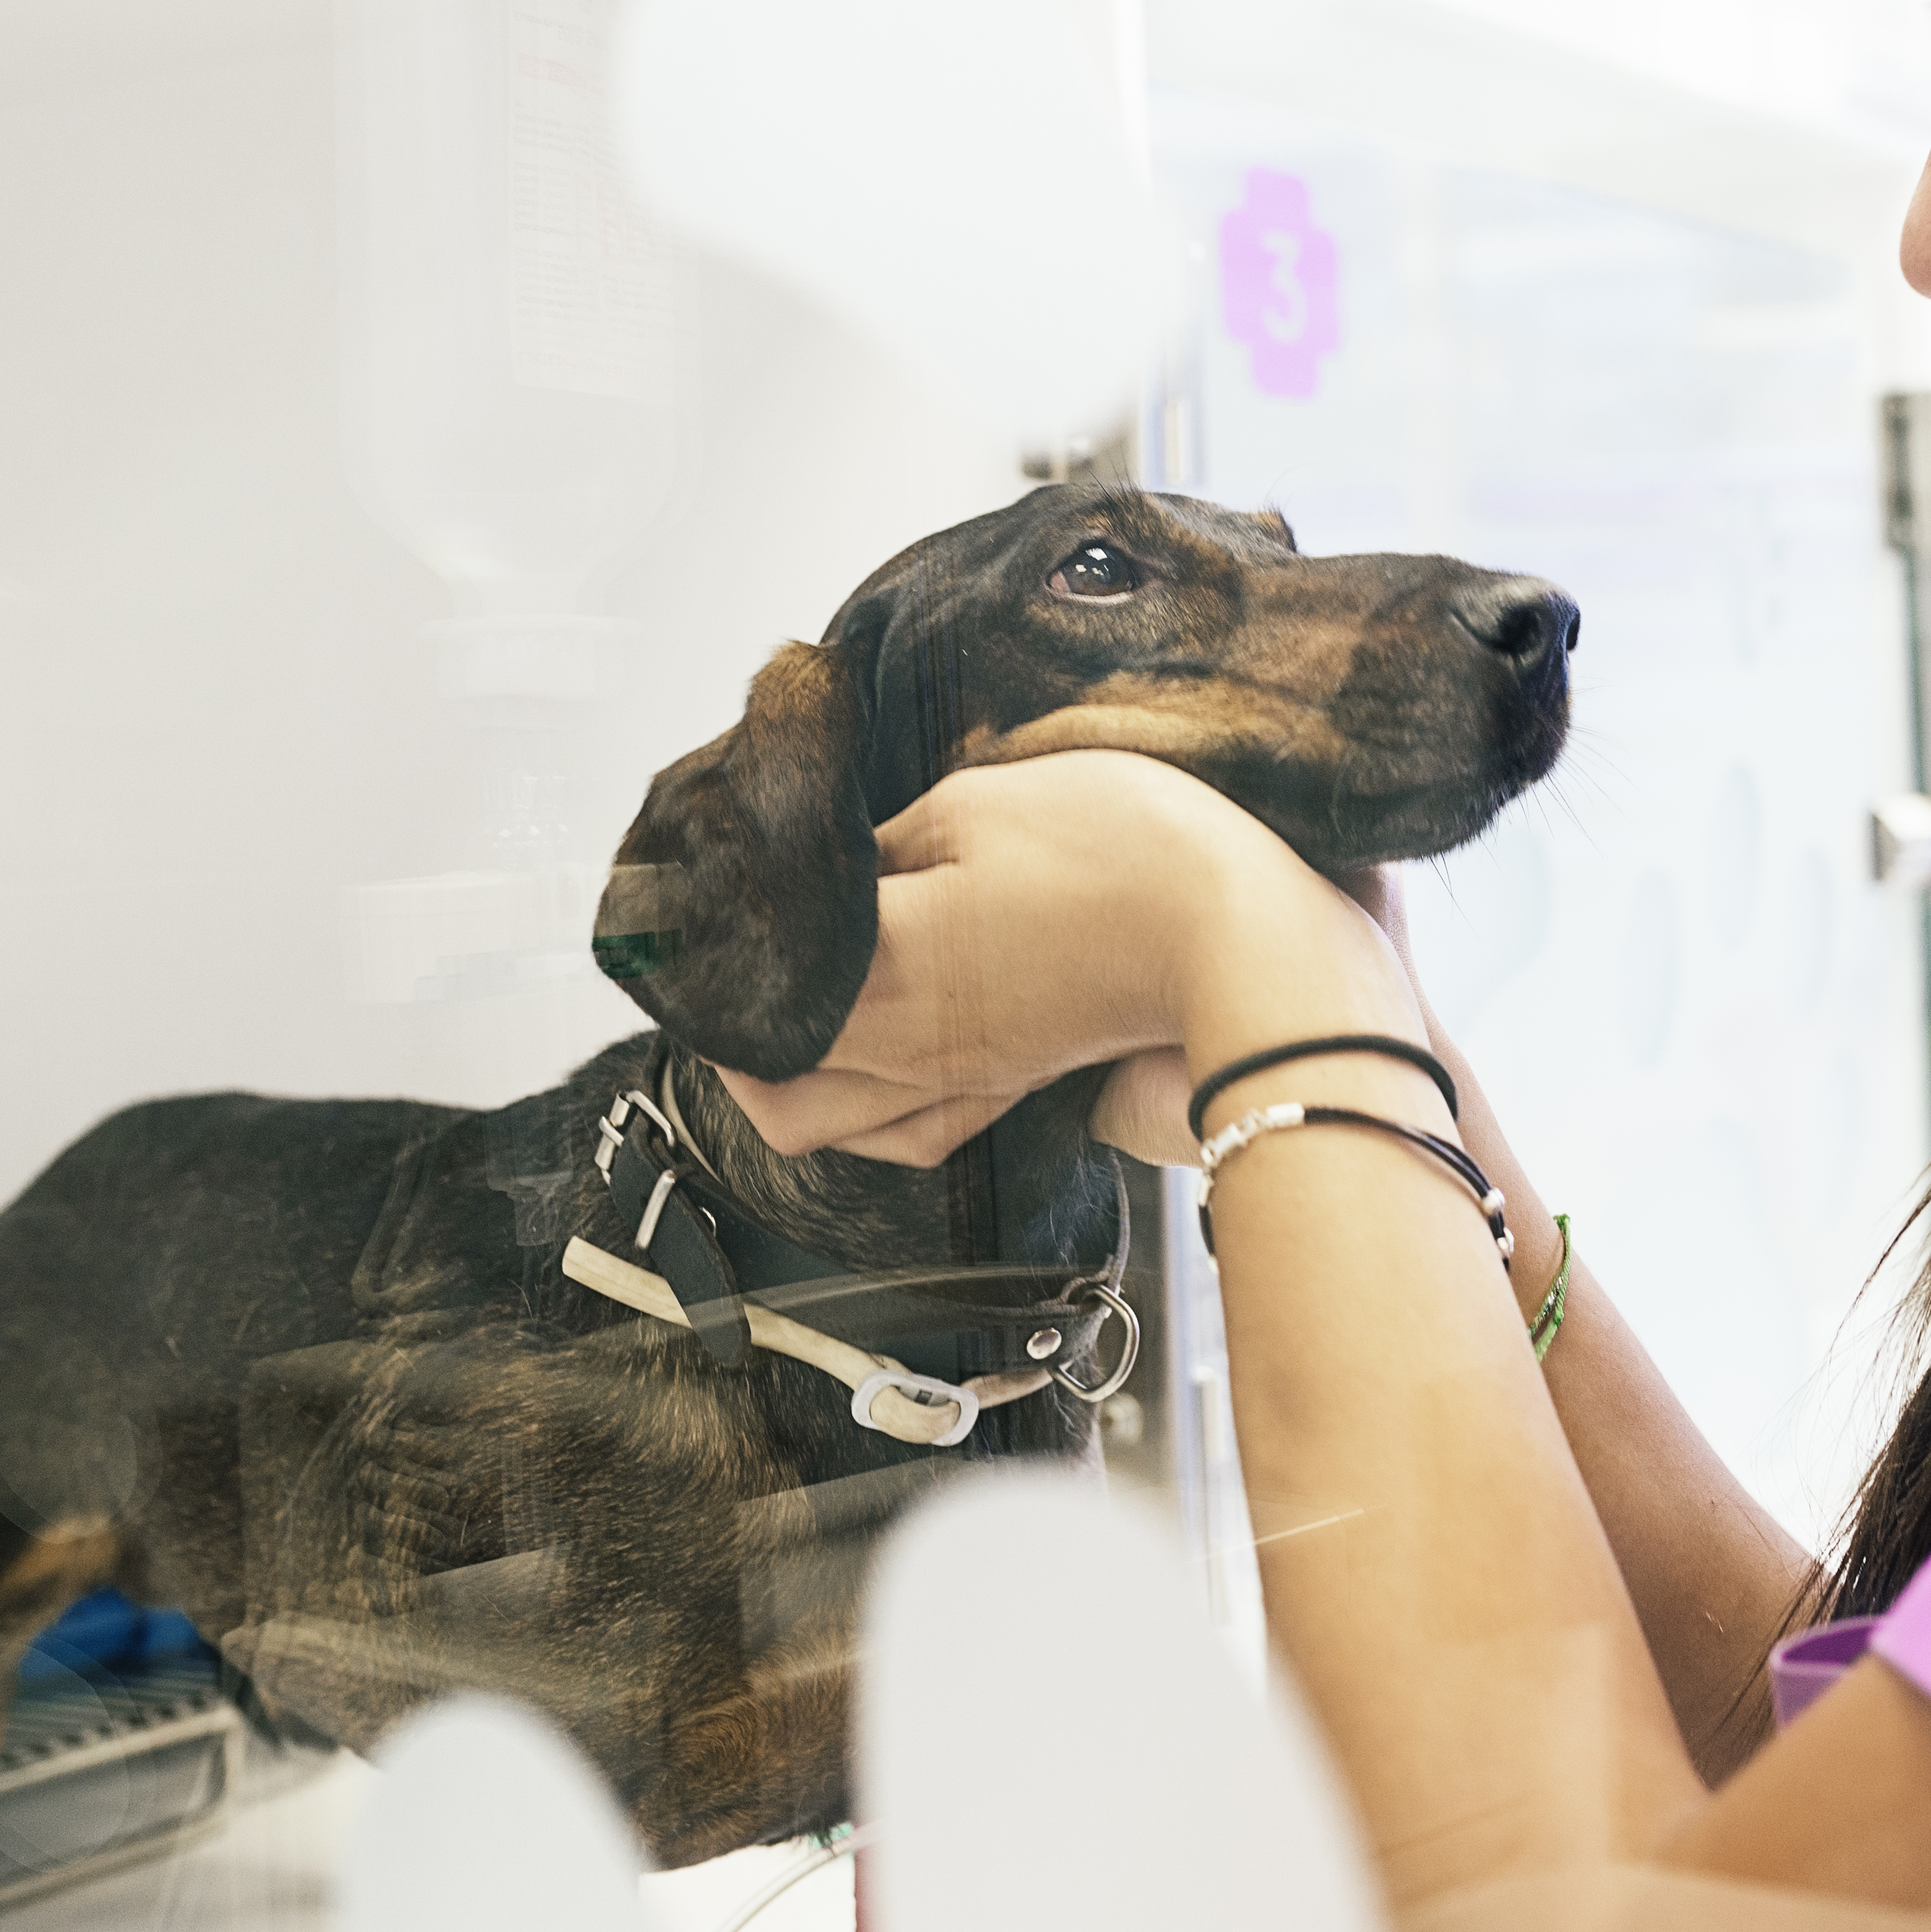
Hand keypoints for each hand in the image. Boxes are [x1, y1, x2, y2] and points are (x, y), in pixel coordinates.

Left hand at [706, 751, 1417, 1168]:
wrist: (1242, 934)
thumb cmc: (1122, 851)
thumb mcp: (976, 803)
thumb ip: (883, 844)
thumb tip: (828, 866)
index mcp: (884, 968)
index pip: (746, 988)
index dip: (705, 953)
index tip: (688, 911)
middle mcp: (908, 1043)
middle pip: (766, 1083)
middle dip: (727, 1028)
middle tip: (724, 960)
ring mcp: (963, 1074)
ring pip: (826, 1123)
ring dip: (785, 1076)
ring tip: (782, 1009)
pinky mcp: (1013, 1079)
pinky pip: (907, 1128)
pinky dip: (865, 1106)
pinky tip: (872, 1054)